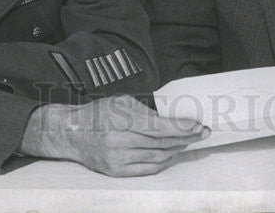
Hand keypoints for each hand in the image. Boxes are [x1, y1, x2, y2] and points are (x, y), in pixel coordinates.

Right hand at [21, 94, 208, 176]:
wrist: (73, 133)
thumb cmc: (99, 113)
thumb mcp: (123, 102)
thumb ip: (147, 112)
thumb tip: (174, 120)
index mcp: (122, 120)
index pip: (160, 128)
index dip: (182, 128)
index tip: (198, 125)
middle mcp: (119, 142)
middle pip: (162, 143)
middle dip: (186, 138)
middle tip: (201, 132)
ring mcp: (118, 160)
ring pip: (158, 157)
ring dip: (177, 149)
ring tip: (189, 141)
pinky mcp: (117, 171)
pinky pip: (148, 169)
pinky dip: (163, 161)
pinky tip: (172, 153)